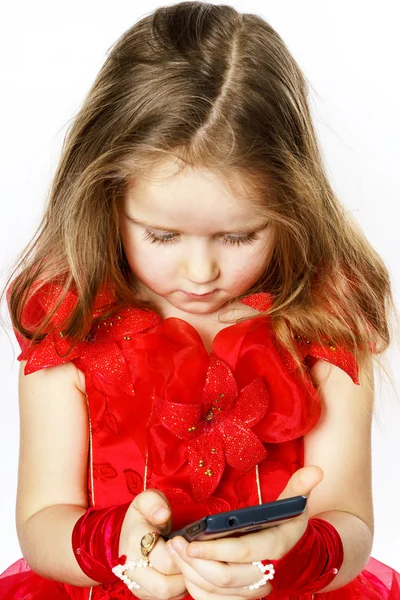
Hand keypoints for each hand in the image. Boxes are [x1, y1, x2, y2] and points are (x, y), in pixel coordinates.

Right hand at [119, 488, 186, 598]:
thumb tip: (162, 514)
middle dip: (184, 573)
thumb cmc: (143, 515)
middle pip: (165, 586)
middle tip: (193, 558)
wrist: (125, 533)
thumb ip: (154, 503)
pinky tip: (180, 572)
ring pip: (166, 595)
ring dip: (182, 583)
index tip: (187, 543)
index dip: (183, 554)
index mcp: (134, 542)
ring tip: (188, 564)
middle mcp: (131, 567)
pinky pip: (165, 599)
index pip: (166, 561)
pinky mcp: (140, 593)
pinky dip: (177, 588)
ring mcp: (135, 583)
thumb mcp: (147, 499)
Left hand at [165, 466, 323, 599]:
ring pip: (214, 591)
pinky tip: (185, 569)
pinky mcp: (240, 599)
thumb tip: (316, 470)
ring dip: (190, 574)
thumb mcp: (294, 505)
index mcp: (274, 548)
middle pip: (223, 577)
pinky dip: (195, 588)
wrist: (295, 558)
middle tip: (174, 544)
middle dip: (194, 562)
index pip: (242, 553)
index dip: (215, 550)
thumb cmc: (287, 526)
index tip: (191, 542)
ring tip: (174, 553)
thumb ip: (300, 487)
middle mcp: (263, 574)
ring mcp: (251, 590)